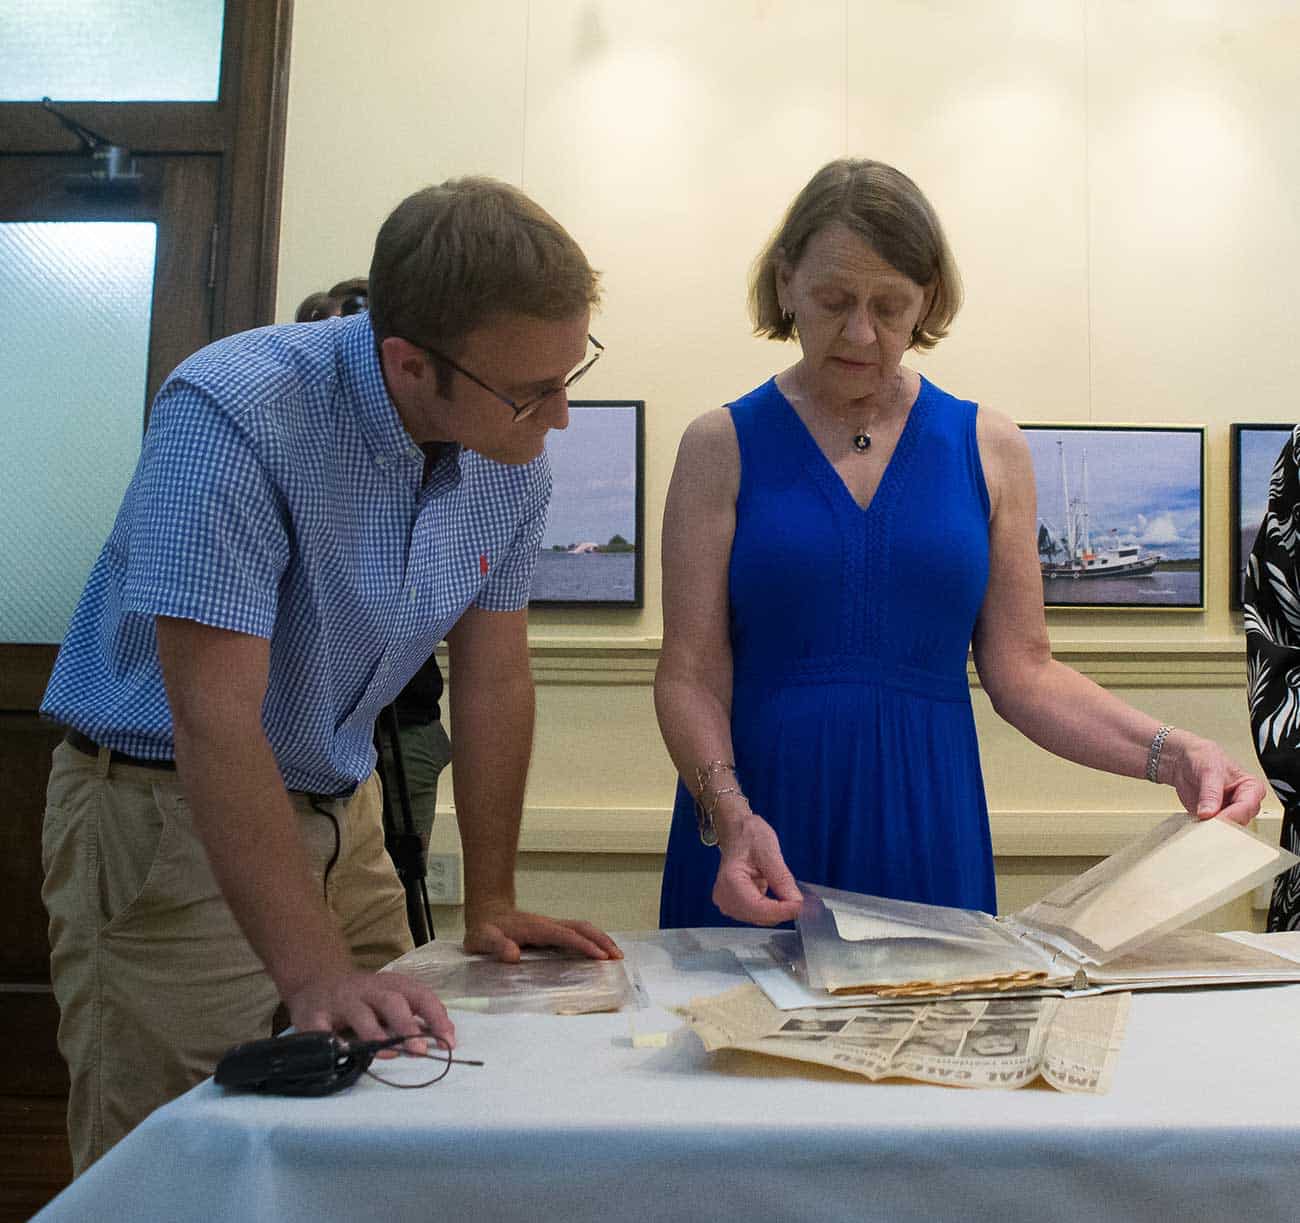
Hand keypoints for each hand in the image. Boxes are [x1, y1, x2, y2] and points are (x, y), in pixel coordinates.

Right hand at [286, 970, 454, 1052]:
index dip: (436, 1017)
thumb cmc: (360, 998)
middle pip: (392, 1001)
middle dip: (407, 1025)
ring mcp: (340, 1000)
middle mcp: (367, 989)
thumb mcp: (388, 998)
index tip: (448, 1042)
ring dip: (375, 1033)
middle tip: (420, 1050)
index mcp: (390, 984)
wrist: (313, 983)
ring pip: (360, 1013)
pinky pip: (322, 1028)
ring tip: (389, 1054)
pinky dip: (332, 1041)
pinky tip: (342, 1053)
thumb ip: (414, 1015)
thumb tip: (445, 1036)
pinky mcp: (314, 1015)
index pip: (420, 995)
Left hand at [463, 903, 622, 963]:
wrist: (487, 913)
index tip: (600, 956)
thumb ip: (496, 945)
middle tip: (617, 957)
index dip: (583, 945)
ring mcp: (552, 926)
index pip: (565, 935)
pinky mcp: (553, 931)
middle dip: (601, 940)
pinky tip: (600, 952)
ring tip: (616, 955)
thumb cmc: (485, 930)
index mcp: (536, 928)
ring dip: (601, 939)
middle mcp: (548, 924)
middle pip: (581, 927)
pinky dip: (593, 940)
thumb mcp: (482, 939)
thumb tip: (513, 956)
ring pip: (583, 928)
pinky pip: (578, 933)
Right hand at [712, 811, 802, 924]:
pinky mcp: (736, 906)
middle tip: (803, 902)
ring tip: (791, 897)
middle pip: (759, 916)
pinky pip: (759, 915)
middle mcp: (725, 897)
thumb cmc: (749, 836)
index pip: (758, 908)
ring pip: (760, 919)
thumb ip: (782, 879)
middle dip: (782, 911)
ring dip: (778, 911)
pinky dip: (773, 909)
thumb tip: (797, 902)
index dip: (781, 910)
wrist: (738, 832)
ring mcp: (729, 903)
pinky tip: (780, 898)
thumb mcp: (769, 852)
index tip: (801, 907)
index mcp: (730, 881)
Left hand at [1165, 731, 1266, 826]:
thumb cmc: (1203, 757)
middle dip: (1224, 825)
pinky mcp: (1213, 818)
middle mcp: (1242, 802)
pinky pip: (1211, 830)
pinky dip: (1203, 830)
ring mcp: (1228, 811)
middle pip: (1240, 821)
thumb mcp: (1209, 771)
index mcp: (1251, 787)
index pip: (1248, 806)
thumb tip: (1209, 813)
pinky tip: (1195, 826)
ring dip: (1213, 829)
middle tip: (1208, 824)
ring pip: (1226, 829)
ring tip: (1200, 824)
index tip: (1217, 818)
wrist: (1182, 759)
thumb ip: (1210, 793)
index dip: (1233, 814)